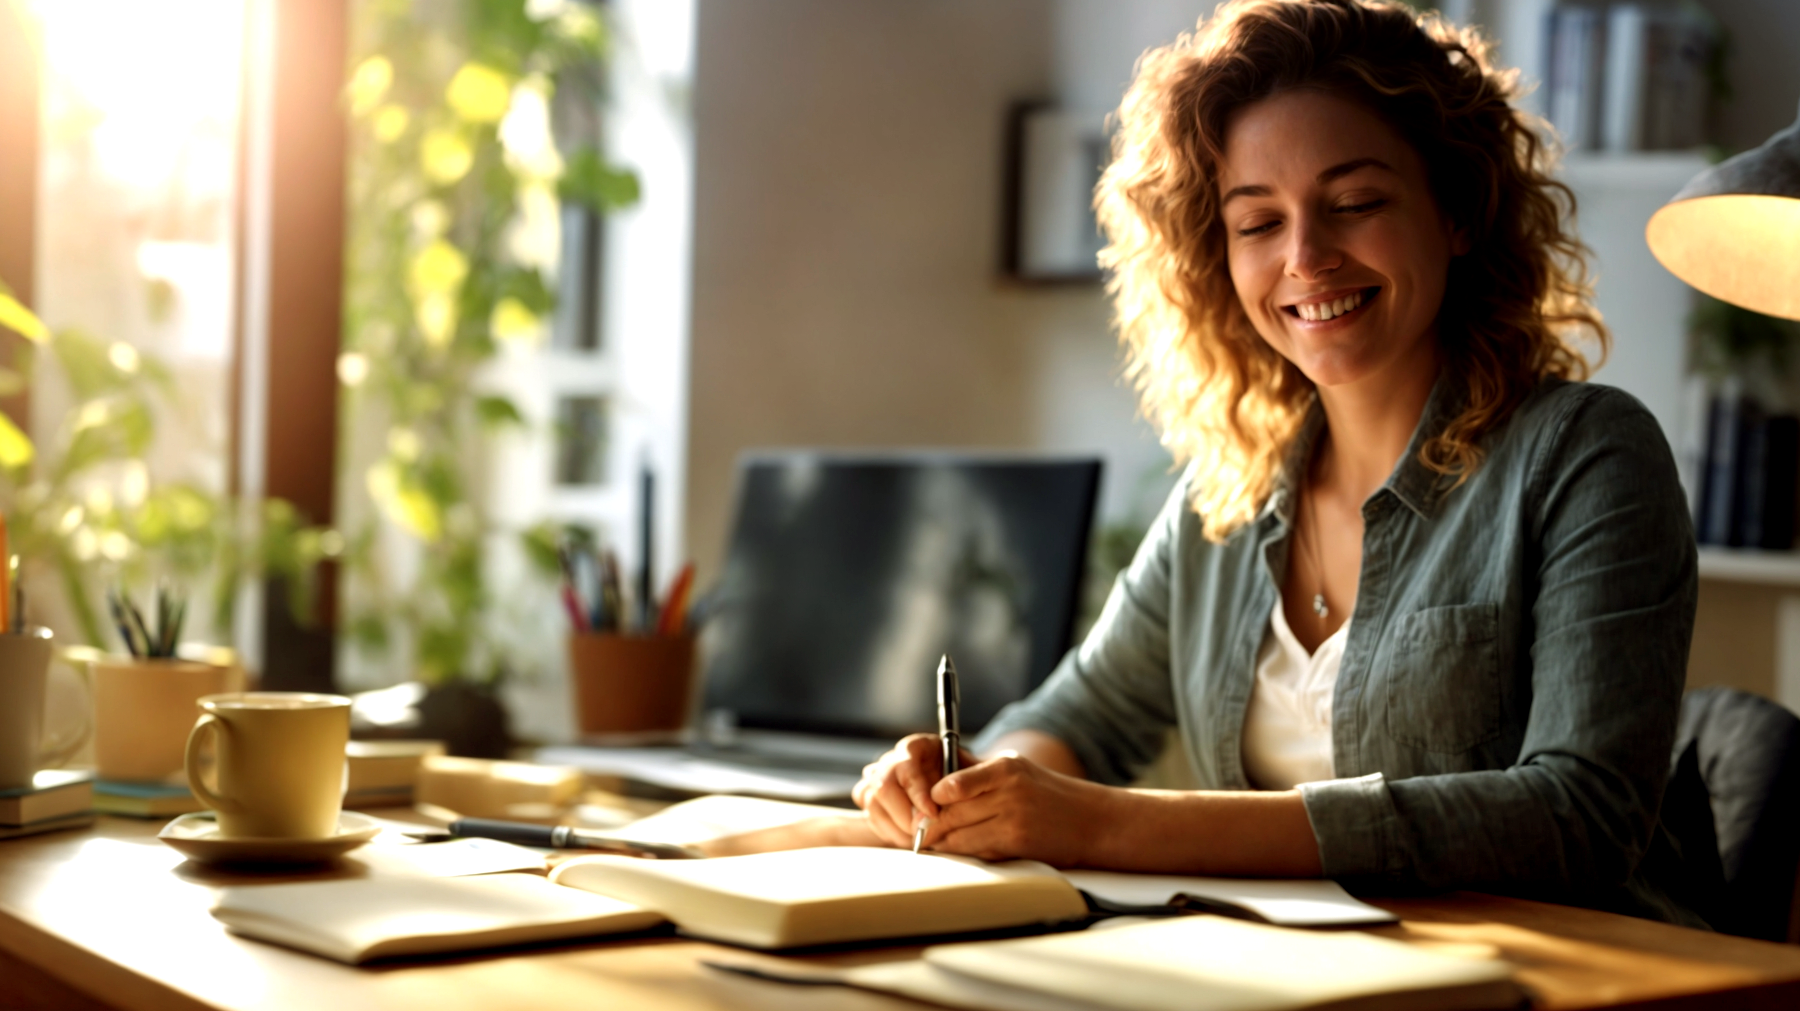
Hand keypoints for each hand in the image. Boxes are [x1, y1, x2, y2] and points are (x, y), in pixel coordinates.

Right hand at [853, 733, 975, 847]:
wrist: (958, 787)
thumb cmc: (965, 780)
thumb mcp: (970, 778)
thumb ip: (955, 791)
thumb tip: (933, 816)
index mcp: (916, 747)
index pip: (908, 769)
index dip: (919, 794)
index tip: (934, 814)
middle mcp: (892, 760)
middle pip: (883, 786)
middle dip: (904, 816)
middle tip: (924, 832)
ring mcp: (877, 778)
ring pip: (873, 803)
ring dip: (897, 828)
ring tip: (920, 838)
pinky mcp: (871, 797)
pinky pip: (870, 816)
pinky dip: (889, 832)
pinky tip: (909, 837)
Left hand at [920, 753, 1117, 866]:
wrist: (1093, 821)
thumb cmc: (1048, 795)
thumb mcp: (1017, 771)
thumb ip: (978, 774)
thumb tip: (935, 785)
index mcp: (1004, 768)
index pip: (950, 786)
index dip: (930, 802)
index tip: (920, 809)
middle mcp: (1008, 792)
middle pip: (950, 814)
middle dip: (929, 826)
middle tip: (915, 833)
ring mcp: (1012, 820)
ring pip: (959, 836)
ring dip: (942, 843)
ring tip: (929, 845)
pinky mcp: (1017, 845)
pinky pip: (977, 851)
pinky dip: (964, 853)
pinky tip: (957, 852)